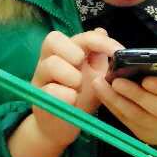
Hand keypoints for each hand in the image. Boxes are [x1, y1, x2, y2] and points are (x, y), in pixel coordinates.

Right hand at [31, 29, 122, 147]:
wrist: (65, 125)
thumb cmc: (82, 97)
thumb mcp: (97, 75)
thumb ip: (100, 56)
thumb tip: (102, 31)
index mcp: (68, 51)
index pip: (81, 36)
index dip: (100, 41)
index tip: (118, 52)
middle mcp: (50, 59)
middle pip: (53, 39)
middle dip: (73, 52)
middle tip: (83, 68)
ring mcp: (41, 77)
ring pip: (51, 64)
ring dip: (71, 76)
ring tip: (78, 88)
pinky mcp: (37, 97)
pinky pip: (50, 90)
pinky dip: (66, 96)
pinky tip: (72, 101)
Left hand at [92, 64, 156, 145]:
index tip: (146, 80)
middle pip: (156, 107)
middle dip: (135, 94)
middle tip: (117, 81)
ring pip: (137, 116)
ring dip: (117, 100)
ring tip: (101, 84)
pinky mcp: (144, 134)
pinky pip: (126, 120)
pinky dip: (113, 107)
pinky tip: (102, 93)